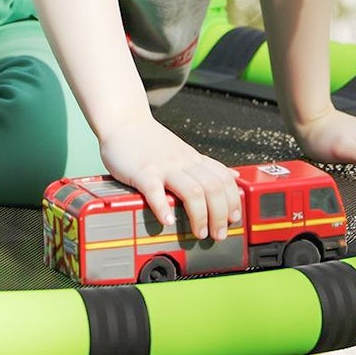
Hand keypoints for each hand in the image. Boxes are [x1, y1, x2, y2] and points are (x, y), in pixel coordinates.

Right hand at [96, 115, 243, 242]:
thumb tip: (233, 176)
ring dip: (200, 217)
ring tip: (199, 233)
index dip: (233, 201)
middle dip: (220, 215)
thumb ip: (205, 165)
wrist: (122, 120)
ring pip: (193, 191)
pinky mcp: (143, 172)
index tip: (233, 219)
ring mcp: (164, 166)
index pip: (224, 178)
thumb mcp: (184, 150)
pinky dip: (163, 209)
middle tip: (217, 234)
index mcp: (193, 159)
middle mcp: (183, 162)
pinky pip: (156, 191)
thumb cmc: (149, 140)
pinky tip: (166, 220)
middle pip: (213, 188)